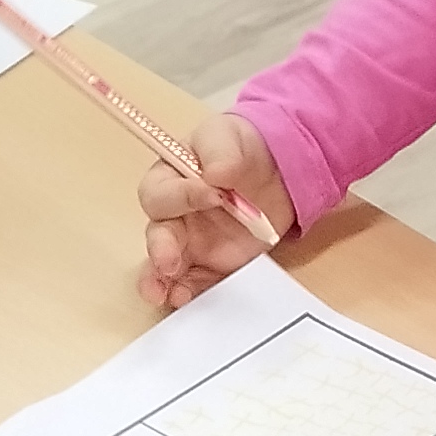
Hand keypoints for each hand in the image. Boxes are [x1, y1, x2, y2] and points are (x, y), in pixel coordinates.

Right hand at [134, 113, 297, 307]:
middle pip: (157, 236)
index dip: (181, 196)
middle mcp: (175, 217)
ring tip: (164, 294)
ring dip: (162, 282)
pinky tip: (187, 300)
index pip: (162, 193)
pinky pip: (199, 284)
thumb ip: (220, 151)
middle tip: (169, 261)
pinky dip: (191, 294)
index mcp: (169, 182)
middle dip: (161, 250)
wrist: (277, 169)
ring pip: (167, 268)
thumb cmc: (240, 147)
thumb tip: (215, 174)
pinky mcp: (215, 267)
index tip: (210, 193)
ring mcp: (193, 246)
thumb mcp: (228, 136)